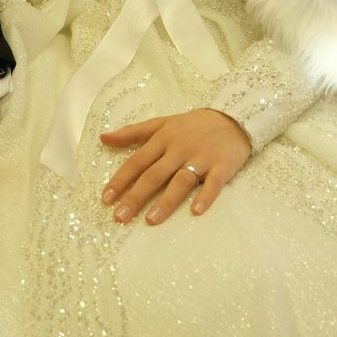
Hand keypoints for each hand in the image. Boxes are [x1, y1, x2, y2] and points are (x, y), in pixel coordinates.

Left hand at [100, 108, 250, 224]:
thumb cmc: (193, 125)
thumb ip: (132, 132)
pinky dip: (205, 197)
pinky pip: (213, 184)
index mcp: (162, 139)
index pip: (137, 162)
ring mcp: (201, 158)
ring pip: (180, 181)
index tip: (106, 199)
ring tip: (151, 221)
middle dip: (136, 197)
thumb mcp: (161, 123)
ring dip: (166, 201)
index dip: (120, 180)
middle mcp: (179, 149)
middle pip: (154, 175)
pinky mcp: (223, 166)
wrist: (233, 116)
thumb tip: (103, 138)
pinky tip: (195, 211)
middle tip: (120, 217)